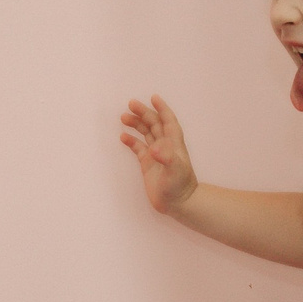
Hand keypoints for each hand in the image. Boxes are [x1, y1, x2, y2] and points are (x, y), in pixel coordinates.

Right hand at [118, 95, 200, 217]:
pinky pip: (138, 148)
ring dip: (136, 124)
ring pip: (146, 133)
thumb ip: (166, 158)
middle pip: (154, 123)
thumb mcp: (175, 171)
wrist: (178, 203)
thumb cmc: (179, 186)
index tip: (153, 98)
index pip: (168, 121)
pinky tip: (123, 136)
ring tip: (123, 117)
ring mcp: (156, 154)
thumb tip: (154, 148)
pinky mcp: (148, 164)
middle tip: (130, 104)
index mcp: (173, 143)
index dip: (162, 108)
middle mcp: (165, 146)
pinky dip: (131, 141)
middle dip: (143, 113)